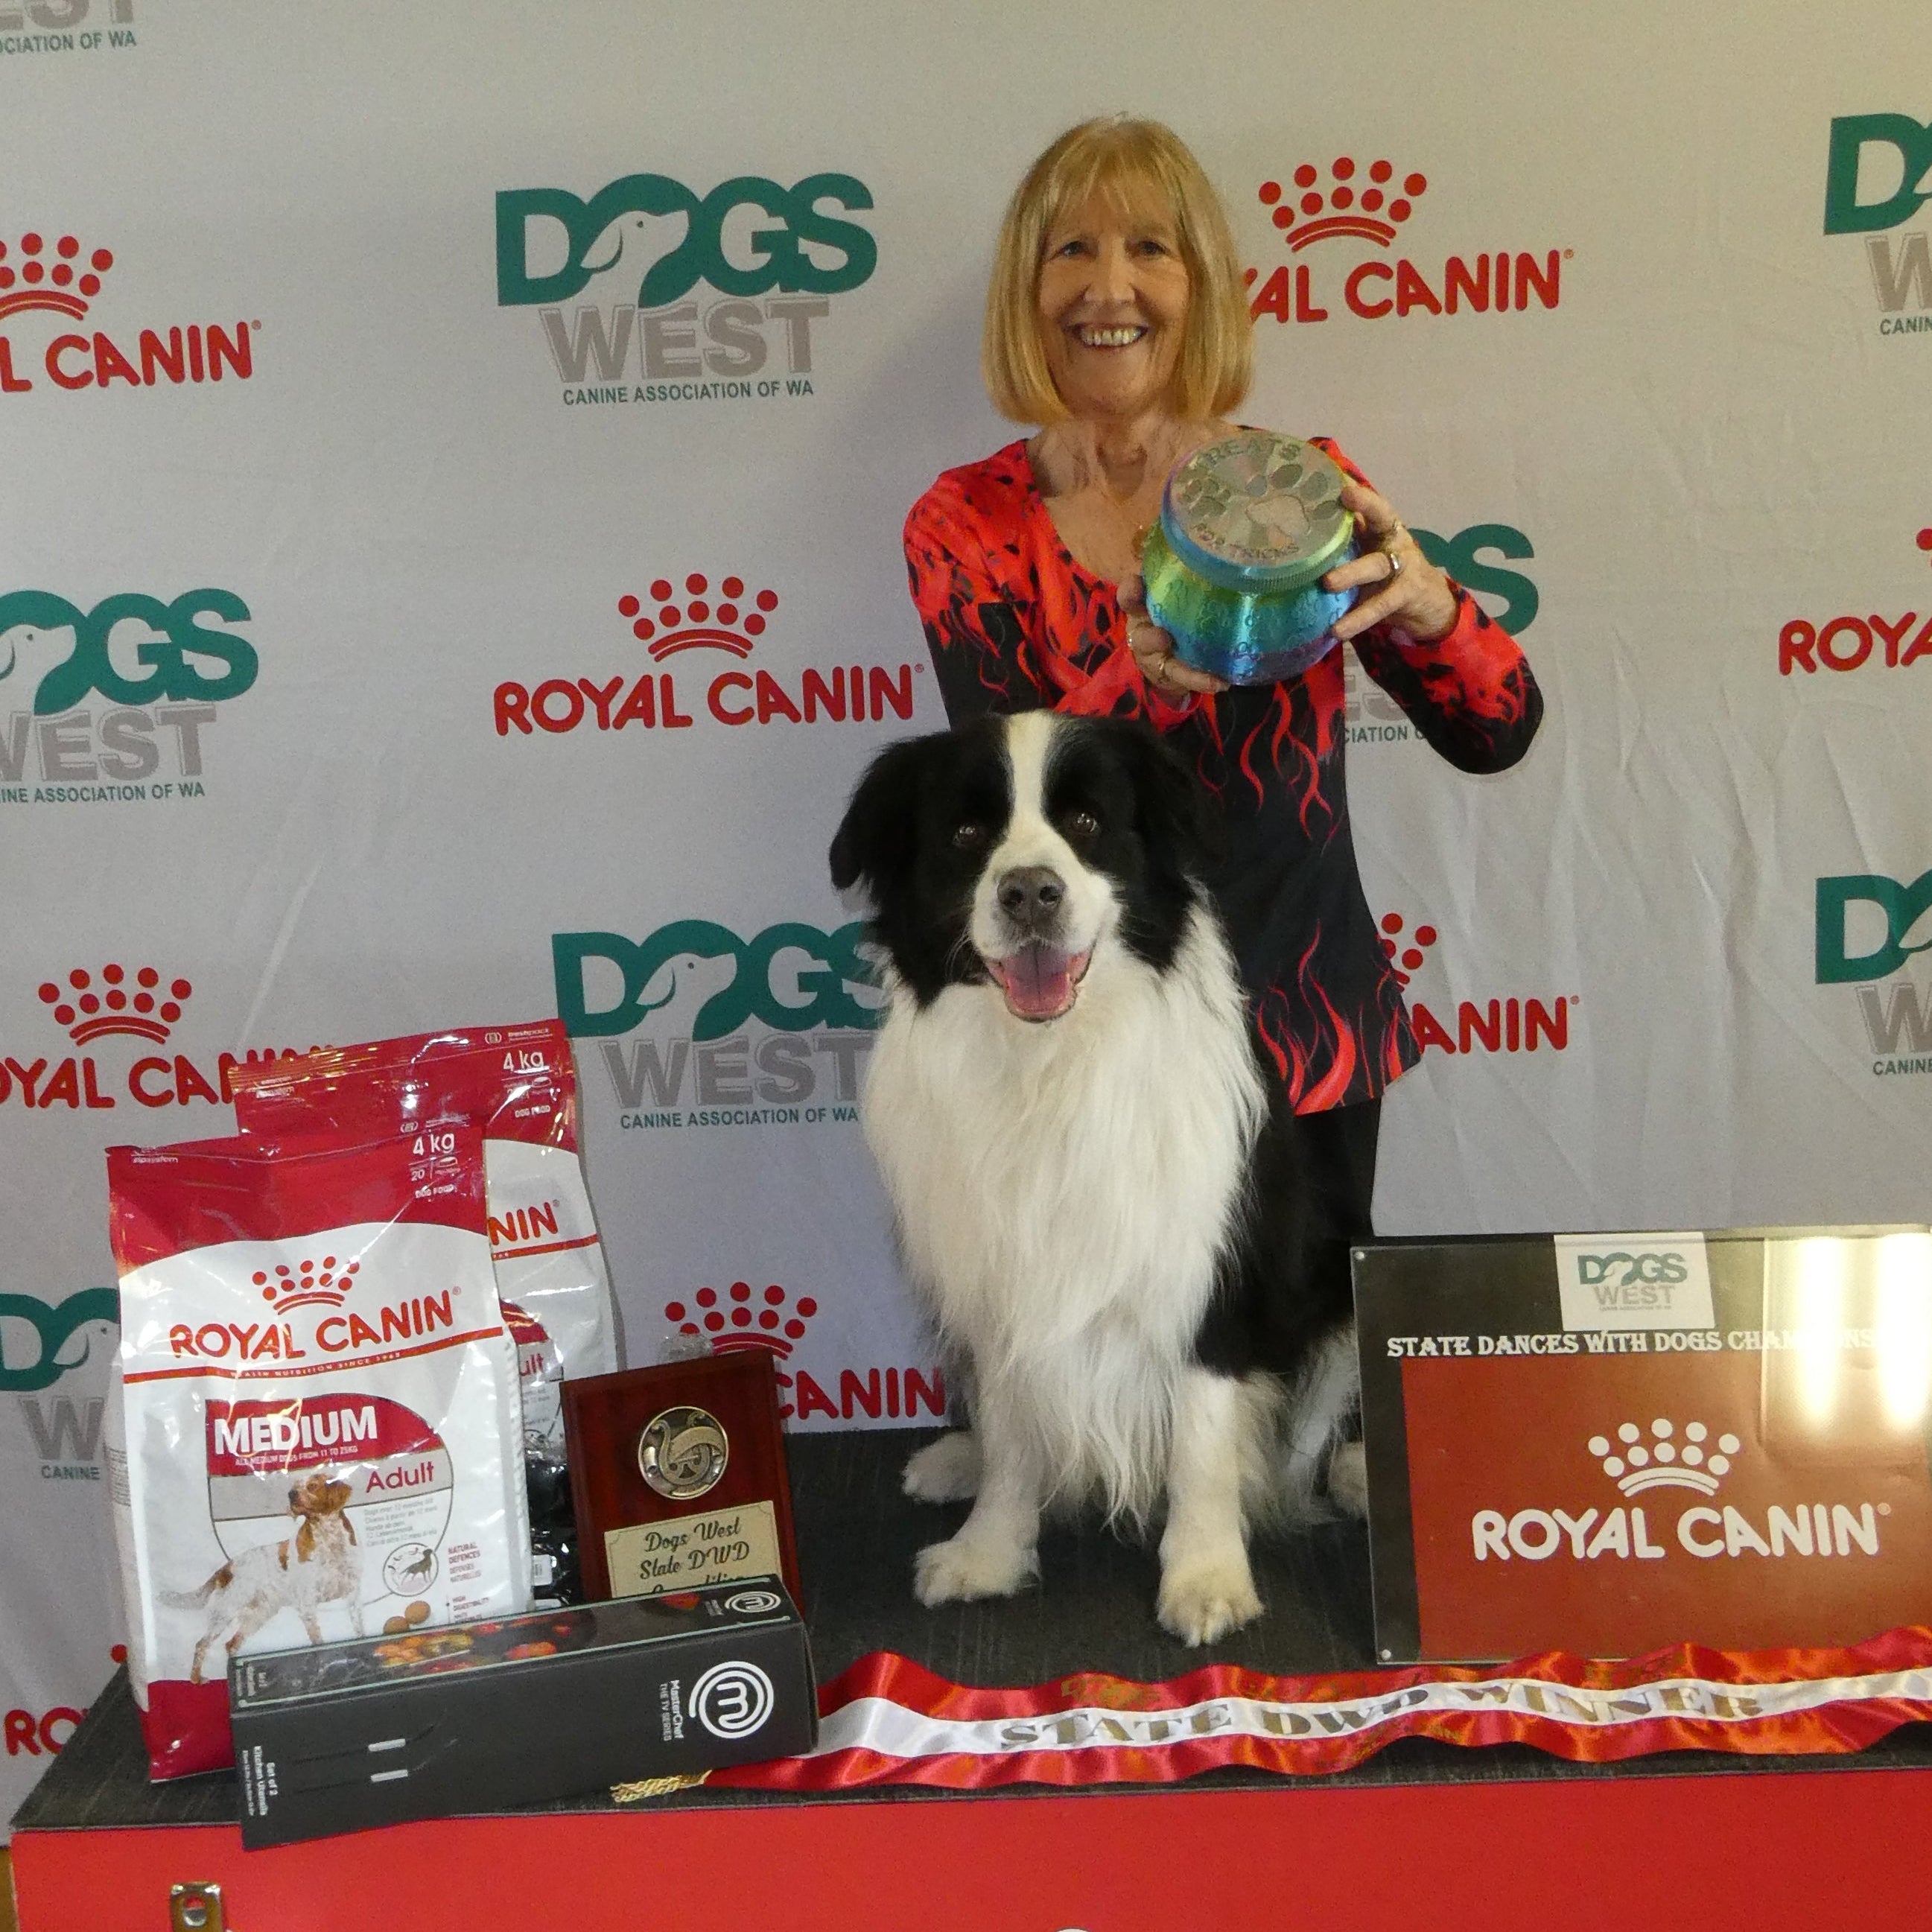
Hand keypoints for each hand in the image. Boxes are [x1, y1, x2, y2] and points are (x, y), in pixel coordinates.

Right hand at [1119, 571, 1227, 699]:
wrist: (1170, 651)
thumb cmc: (1174, 608)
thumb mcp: (1176, 587)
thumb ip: (1185, 566)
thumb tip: (1205, 529)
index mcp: (1143, 605)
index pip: (1130, 595)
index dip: (1131, 591)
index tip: (1136, 584)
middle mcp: (1143, 630)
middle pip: (1139, 634)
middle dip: (1149, 637)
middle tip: (1163, 637)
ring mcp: (1155, 656)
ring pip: (1163, 663)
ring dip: (1183, 668)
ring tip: (1205, 673)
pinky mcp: (1170, 674)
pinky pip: (1184, 678)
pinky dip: (1202, 680)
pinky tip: (1222, 681)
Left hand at [1325, 481, 1458, 644]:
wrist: (1427, 601)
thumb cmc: (1386, 568)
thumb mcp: (1368, 547)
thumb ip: (1347, 533)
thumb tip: (1305, 512)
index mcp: (1383, 525)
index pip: (1371, 499)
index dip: (1359, 489)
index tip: (1342, 481)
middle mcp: (1394, 538)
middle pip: (1381, 518)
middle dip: (1364, 508)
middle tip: (1340, 504)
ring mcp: (1403, 565)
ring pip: (1376, 565)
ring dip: (1352, 573)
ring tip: (1328, 583)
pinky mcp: (1405, 595)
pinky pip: (1379, 606)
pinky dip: (1358, 618)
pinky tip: (1338, 629)